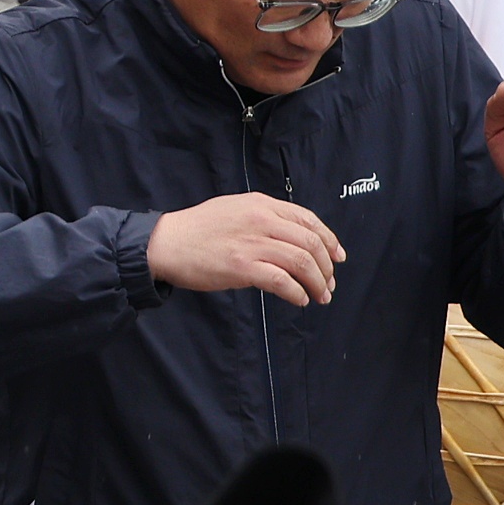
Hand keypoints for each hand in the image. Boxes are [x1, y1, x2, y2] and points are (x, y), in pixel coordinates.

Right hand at [147, 194, 346, 304]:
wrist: (166, 242)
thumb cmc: (197, 229)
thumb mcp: (234, 209)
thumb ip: (263, 219)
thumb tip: (289, 240)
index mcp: (261, 205)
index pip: (308, 220)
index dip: (329, 240)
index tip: (337, 257)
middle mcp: (262, 220)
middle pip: (311, 243)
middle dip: (327, 267)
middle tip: (329, 284)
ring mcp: (252, 243)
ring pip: (302, 262)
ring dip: (317, 283)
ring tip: (319, 296)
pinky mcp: (242, 266)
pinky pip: (282, 281)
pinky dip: (297, 293)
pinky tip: (298, 299)